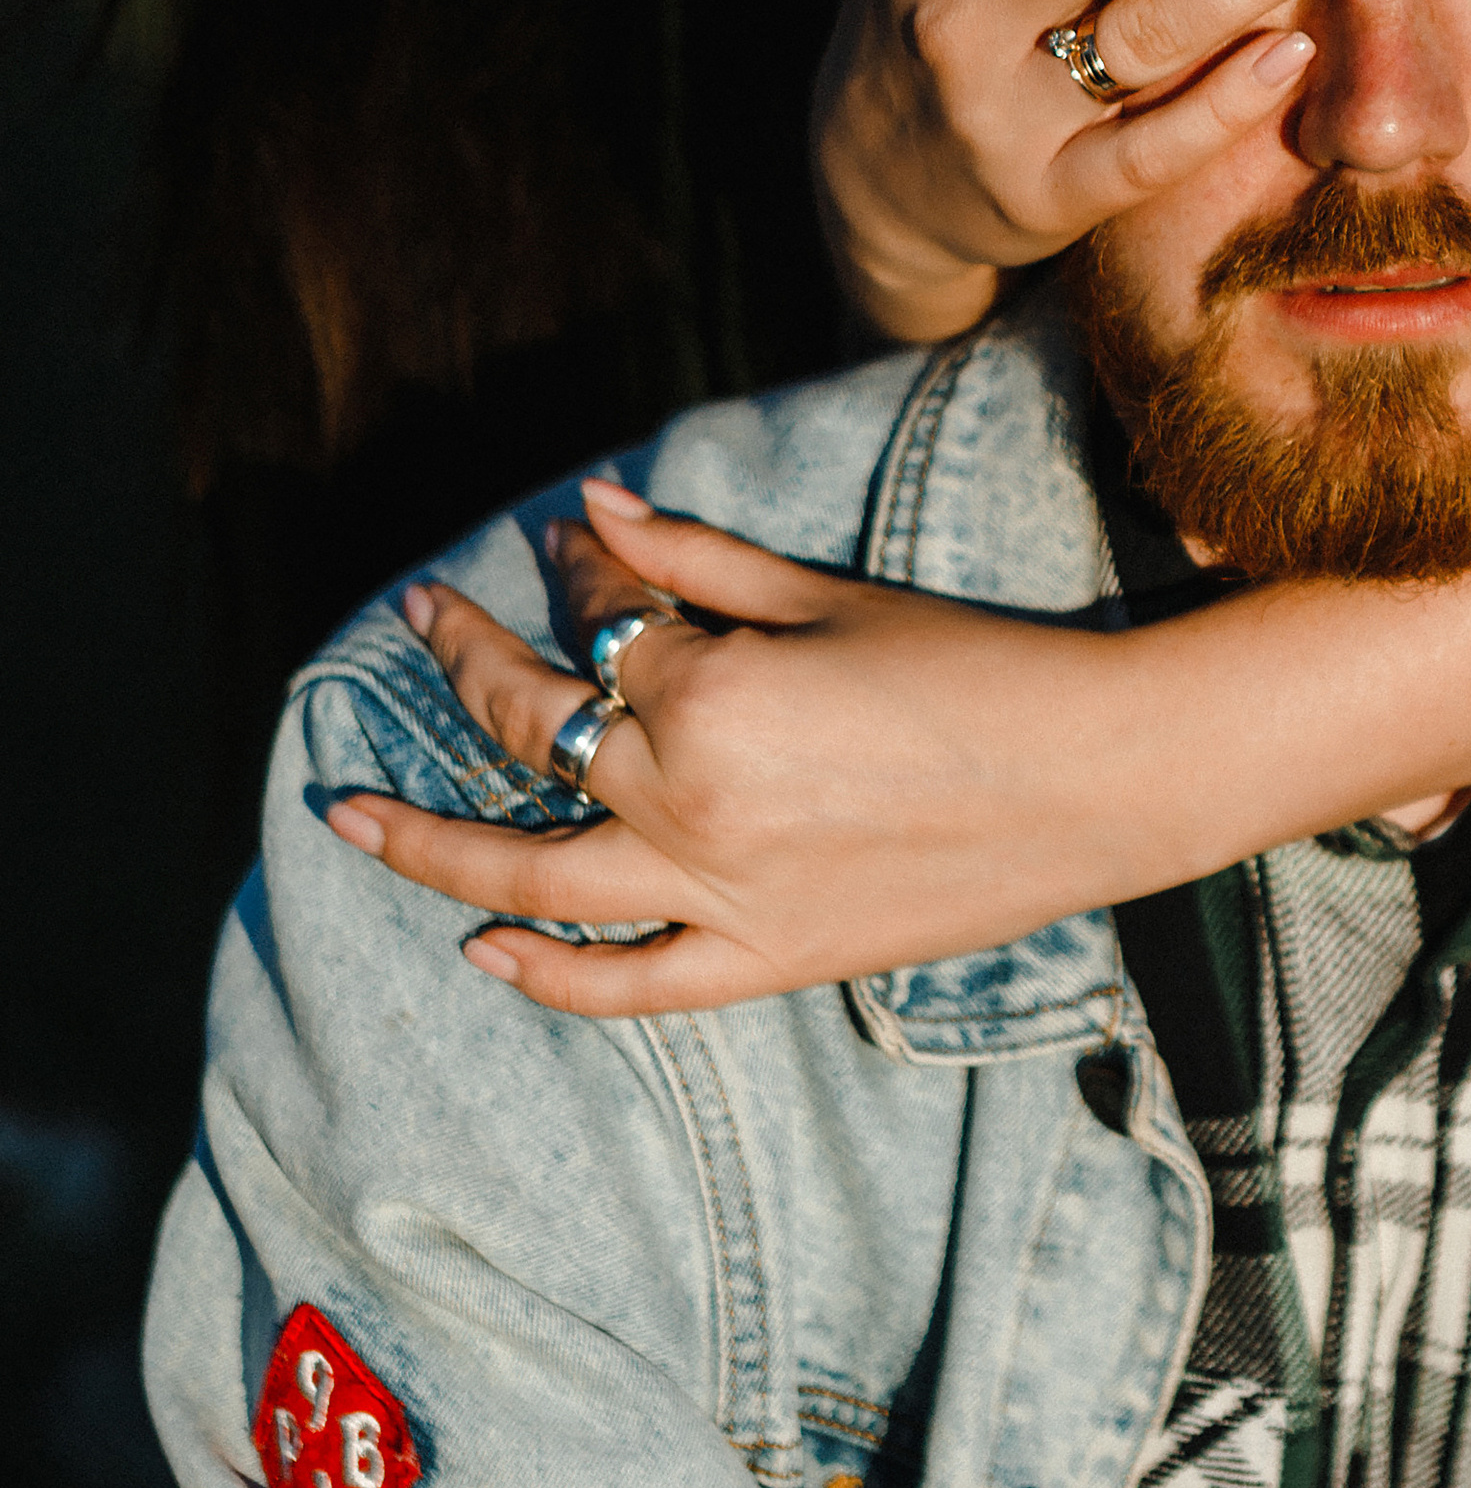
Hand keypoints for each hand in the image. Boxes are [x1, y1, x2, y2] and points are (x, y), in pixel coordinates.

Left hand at [324, 478, 1470, 1014]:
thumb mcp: (827, 596)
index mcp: (711, 692)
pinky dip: (542, 971)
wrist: (1102, 778)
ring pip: (528, 874)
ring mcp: (717, 893)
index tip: (563, 539)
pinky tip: (482, 945)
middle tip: (422, 619)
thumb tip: (595, 506)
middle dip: (466, 660)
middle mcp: (690, 799)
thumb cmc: (979, 669)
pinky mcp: (762, 961)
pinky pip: (623, 980)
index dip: (568, 571)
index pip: (595, 623)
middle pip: (534, 728)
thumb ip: (696, 560)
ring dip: (427, 843)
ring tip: (350, 815)